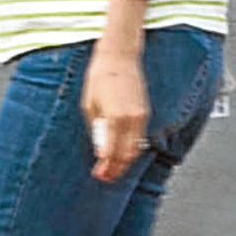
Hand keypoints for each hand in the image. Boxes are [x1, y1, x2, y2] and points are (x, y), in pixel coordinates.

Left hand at [82, 44, 150, 183]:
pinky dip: (131, 149)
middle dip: (116, 169)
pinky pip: (140, 138)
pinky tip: (121, 154)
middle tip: (105, 178)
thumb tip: (101, 151)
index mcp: (115, 117)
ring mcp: (141, 116)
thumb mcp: (90, 105)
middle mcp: (132, 119)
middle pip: (127, 154)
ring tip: (112, 170)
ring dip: (125, 162)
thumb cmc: (100, 79)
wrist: (119, 57)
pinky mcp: (145, 113)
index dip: (106, 167)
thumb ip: (97, 129)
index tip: (99, 176)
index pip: (112, 151)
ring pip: (136, 148)